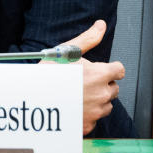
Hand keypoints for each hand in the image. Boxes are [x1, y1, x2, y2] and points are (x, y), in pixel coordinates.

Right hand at [42, 20, 125, 134]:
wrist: (32, 99)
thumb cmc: (47, 75)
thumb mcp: (66, 51)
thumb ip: (88, 39)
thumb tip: (101, 26)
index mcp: (99, 75)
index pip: (120, 70)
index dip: (110, 68)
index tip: (100, 69)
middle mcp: (101, 94)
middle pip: (114, 88)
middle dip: (103, 84)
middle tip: (84, 81)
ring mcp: (95, 112)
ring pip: (107, 105)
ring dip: (98, 100)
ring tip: (79, 94)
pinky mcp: (87, 126)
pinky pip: (95, 119)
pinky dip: (88, 114)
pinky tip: (75, 106)